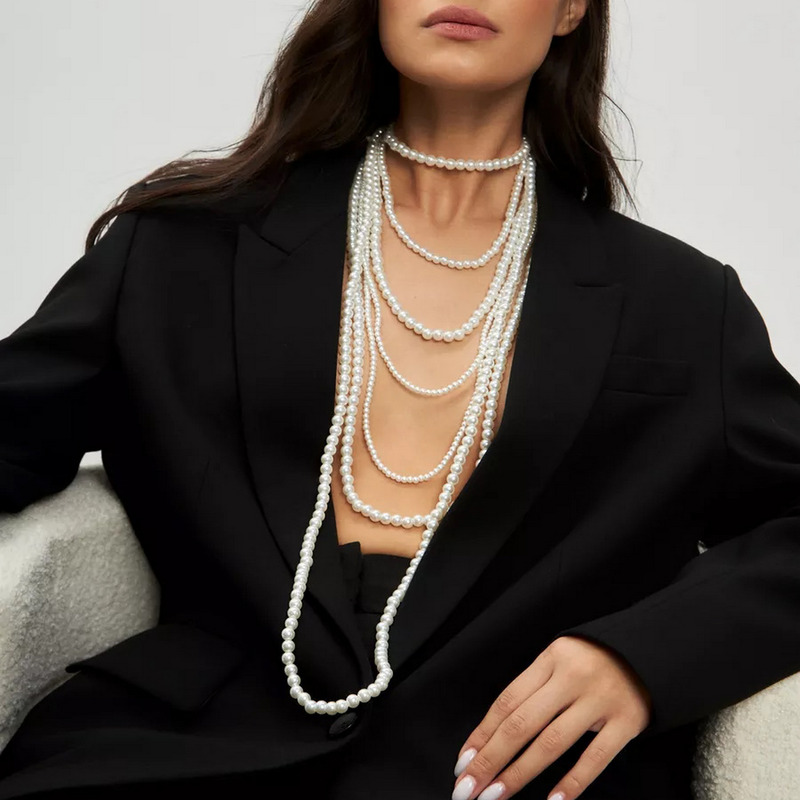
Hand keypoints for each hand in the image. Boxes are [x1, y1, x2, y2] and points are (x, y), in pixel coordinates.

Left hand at [451, 635, 652, 799]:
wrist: (650, 649)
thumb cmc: (593, 661)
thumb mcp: (559, 661)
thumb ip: (533, 689)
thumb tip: (491, 735)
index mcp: (550, 659)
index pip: (507, 701)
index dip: (482, 734)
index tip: (463, 762)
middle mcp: (572, 677)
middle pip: (521, 724)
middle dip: (490, 759)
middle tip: (467, 788)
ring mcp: (600, 700)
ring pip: (551, 743)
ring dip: (519, 774)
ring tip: (494, 796)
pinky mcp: (627, 722)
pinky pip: (596, 758)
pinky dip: (573, 782)